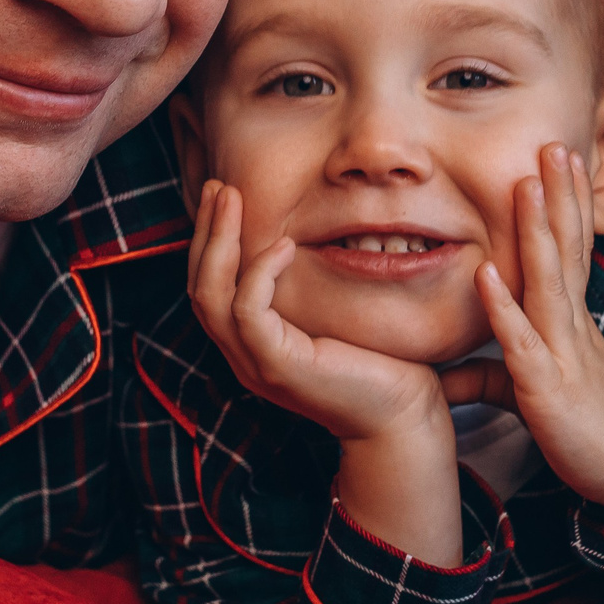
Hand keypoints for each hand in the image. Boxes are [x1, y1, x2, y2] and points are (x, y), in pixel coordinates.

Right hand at [189, 181, 462, 564]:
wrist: (404, 417)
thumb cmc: (380, 364)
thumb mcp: (335, 314)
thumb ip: (310, 285)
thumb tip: (307, 235)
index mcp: (252, 345)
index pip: (209, 287)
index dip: (210, 240)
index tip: (225, 194)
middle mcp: (244, 357)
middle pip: (200, 287)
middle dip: (207, 232)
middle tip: (221, 186)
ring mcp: (256, 365)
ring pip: (212, 297)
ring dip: (220, 242)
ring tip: (235, 200)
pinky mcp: (279, 367)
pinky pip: (249, 312)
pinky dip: (260, 272)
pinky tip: (286, 244)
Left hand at [442, 143, 603, 522]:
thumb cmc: (581, 424)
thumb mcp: (527, 391)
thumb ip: (485, 376)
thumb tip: (439, 376)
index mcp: (570, 319)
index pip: (570, 248)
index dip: (565, 202)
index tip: (559, 157)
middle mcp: (570, 324)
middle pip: (566, 249)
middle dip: (559, 196)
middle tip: (554, 143)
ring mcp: (562, 351)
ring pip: (550, 281)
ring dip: (538, 232)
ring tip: (527, 184)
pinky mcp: (546, 387)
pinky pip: (520, 342)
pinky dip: (502, 309)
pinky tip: (484, 276)